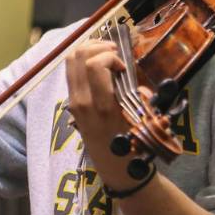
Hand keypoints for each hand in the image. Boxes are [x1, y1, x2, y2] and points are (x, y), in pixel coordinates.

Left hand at [65, 39, 133, 185]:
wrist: (116, 168)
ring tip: (106, 53)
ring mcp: (73, 102)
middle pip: (77, 56)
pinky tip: (99, 64)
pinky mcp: (71, 103)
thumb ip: (141, 98)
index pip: (95, 65)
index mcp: (101, 106)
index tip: (123, 66)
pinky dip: (83, 60)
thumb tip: (137, 83)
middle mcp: (82, 102)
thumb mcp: (143, 121)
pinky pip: (71, 72)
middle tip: (114, 51)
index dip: (111, 56)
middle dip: (98, 46)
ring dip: (89, 50)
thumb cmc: (134, 145)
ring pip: (70, 60)